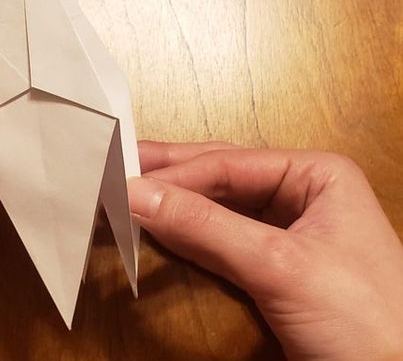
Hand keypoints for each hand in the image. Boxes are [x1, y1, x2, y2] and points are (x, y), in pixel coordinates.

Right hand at [129, 141, 402, 360]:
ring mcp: (286, 230)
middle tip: (117, 169)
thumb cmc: (368, 322)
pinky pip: (220, 239)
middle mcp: (300, 195)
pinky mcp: (273, 266)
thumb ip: (206, 228)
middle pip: (220, 176)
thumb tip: (138, 194)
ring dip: (174, 203)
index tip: (125, 183)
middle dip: (170, 176)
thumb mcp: (280, 266)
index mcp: (315, 175)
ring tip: (129, 192)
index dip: (174, 173)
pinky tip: (160, 228)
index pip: (227, 164)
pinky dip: (187, 235)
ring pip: (217, 206)